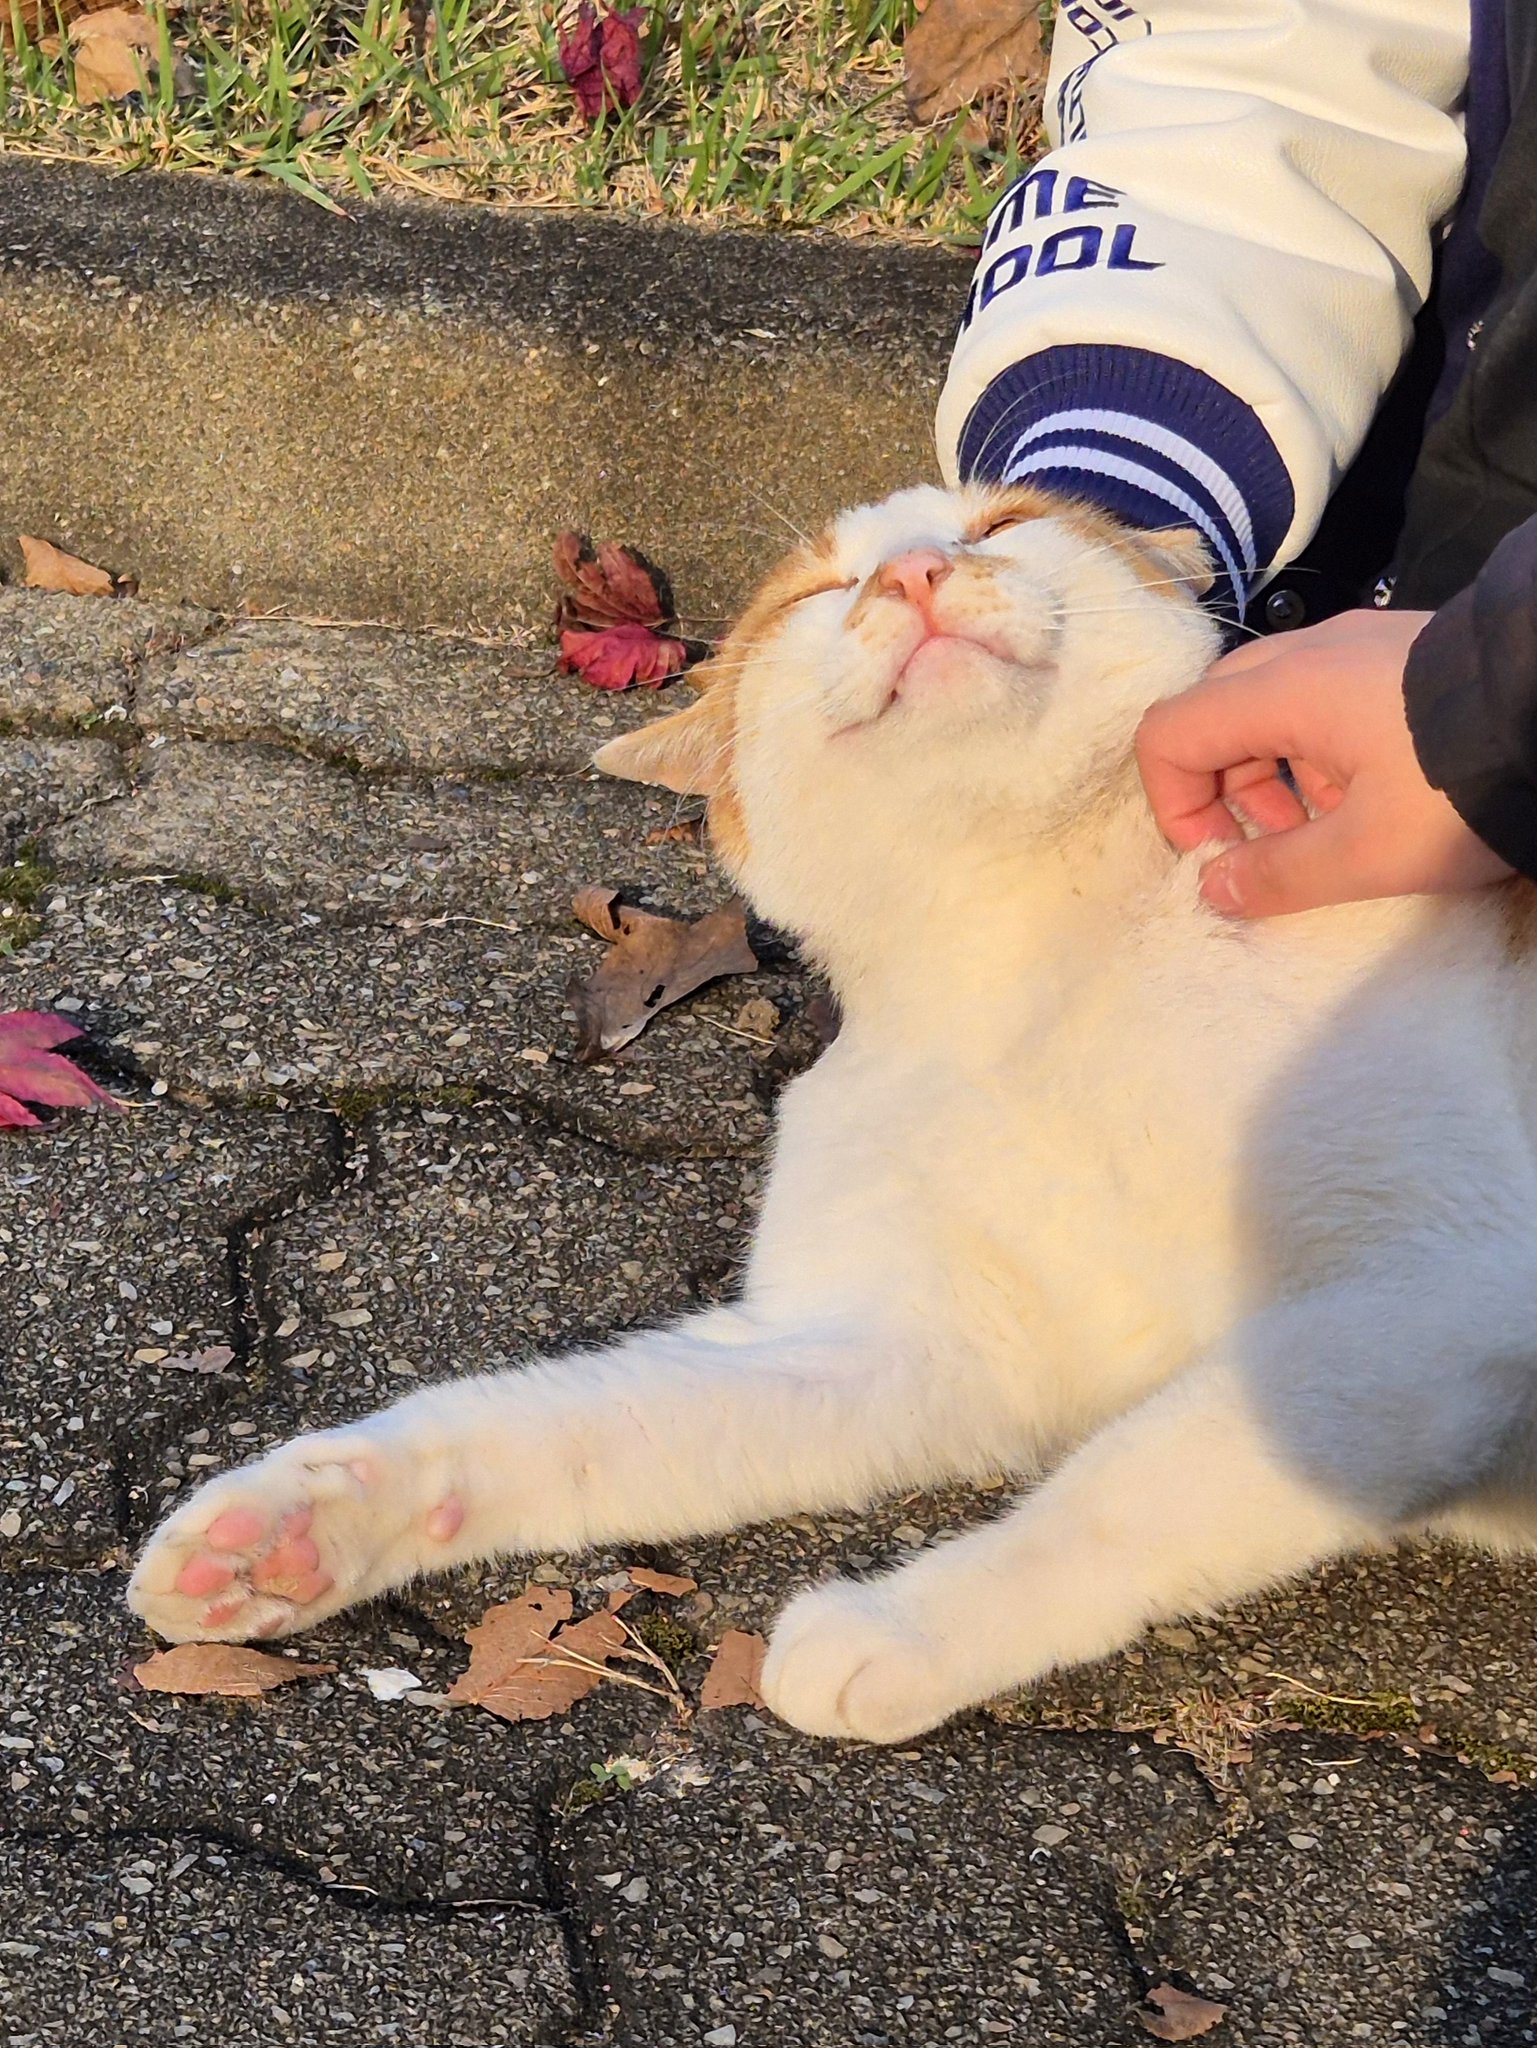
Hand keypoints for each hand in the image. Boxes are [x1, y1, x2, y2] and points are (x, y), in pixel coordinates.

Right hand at [1134, 609, 1513, 917]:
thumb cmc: (1461, 784)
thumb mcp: (1370, 852)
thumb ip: (1279, 874)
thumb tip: (1215, 888)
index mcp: (1282, 691)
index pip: (1170, 733)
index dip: (1173, 804)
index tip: (1218, 858)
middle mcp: (1306, 653)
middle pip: (1214, 715)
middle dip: (1223, 792)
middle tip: (1272, 848)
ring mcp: (1354, 644)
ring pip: (1268, 705)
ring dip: (1271, 775)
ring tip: (1327, 828)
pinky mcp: (1396, 652)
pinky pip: (1322, 695)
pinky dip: (1318, 749)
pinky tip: (1372, 792)